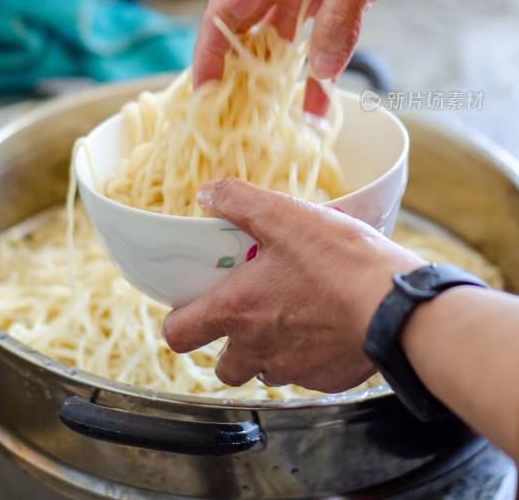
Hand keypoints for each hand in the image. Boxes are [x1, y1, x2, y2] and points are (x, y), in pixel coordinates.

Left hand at [163, 179, 424, 391]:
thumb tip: (208, 194)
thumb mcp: (283, 214)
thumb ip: (238, 201)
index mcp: (236, 311)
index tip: (192, 306)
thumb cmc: (338, 262)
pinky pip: (304, 372)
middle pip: (222, 364)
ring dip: (268, 349)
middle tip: (249, 309)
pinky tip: (326, 324)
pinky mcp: (326, 379)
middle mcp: (257, 349)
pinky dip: (307, 354)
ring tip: (291, 313)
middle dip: (228, 343)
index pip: (178, 335)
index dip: (179, 321)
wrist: (395, 306)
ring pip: (264, 369)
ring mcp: (292, 368)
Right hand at [192, 0, 453, 113]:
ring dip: (278, 76)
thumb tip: (320, 70)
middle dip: (237, 70)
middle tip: (232, 112)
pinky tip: (318, 101)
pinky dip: (318, 71)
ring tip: (271, 117)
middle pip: (246, 29)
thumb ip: (339, 17)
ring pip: (282, 41)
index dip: (210, 51)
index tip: (205, 89)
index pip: (224, 10)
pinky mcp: (338, 0)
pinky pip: (320, 42)